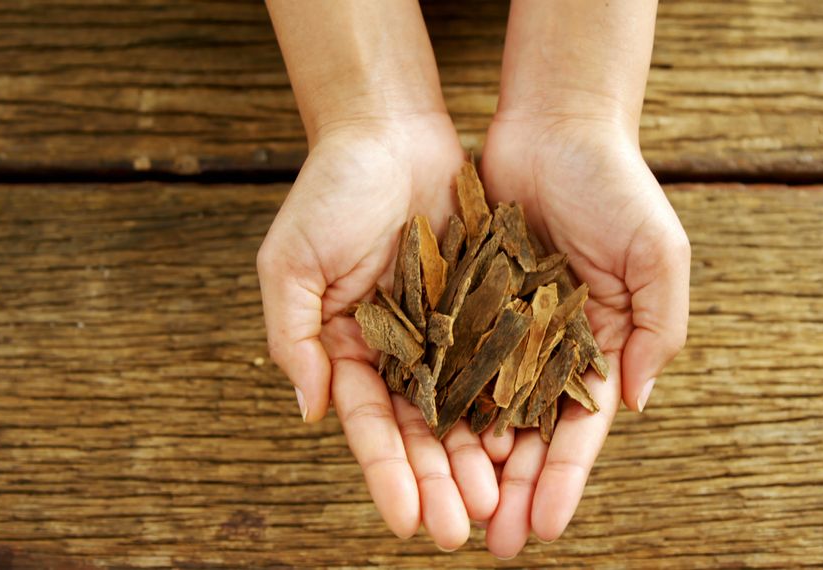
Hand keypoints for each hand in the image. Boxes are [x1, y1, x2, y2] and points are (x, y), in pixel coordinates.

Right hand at [257, 114, 498, 549]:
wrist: (391, 131)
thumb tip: (311, 412)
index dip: (387, 476)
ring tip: (499, 503)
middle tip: (461, 531)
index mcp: (353, 352)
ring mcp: (450, 333)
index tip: (404, 522)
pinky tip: (530, 441)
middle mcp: (404, 353)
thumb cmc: (330, 192)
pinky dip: (517, 401)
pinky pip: (507, 361)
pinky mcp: (490, 307)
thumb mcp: (292, 263)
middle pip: (425, 433)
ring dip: (482, 458)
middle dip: (441, 483)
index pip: (371, 428)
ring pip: (470, 409)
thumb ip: (295, 337)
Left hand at [479, 114, 690, 556]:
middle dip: (511, 490)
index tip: (543, 527)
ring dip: (468, 463)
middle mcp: (547, 349)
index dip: (562, 480)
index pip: (579, 429)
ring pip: (480, 410)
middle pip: (525, 435)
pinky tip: (423, 443)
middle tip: (492, 542)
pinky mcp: (462, 303)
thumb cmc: (617, 185)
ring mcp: (502, 329)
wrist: (554, 125)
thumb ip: (656, 328)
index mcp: (598, 347)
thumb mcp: (658, 254)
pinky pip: (446, 360)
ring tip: (451, 510)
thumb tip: (635, 401)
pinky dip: (436, 402)